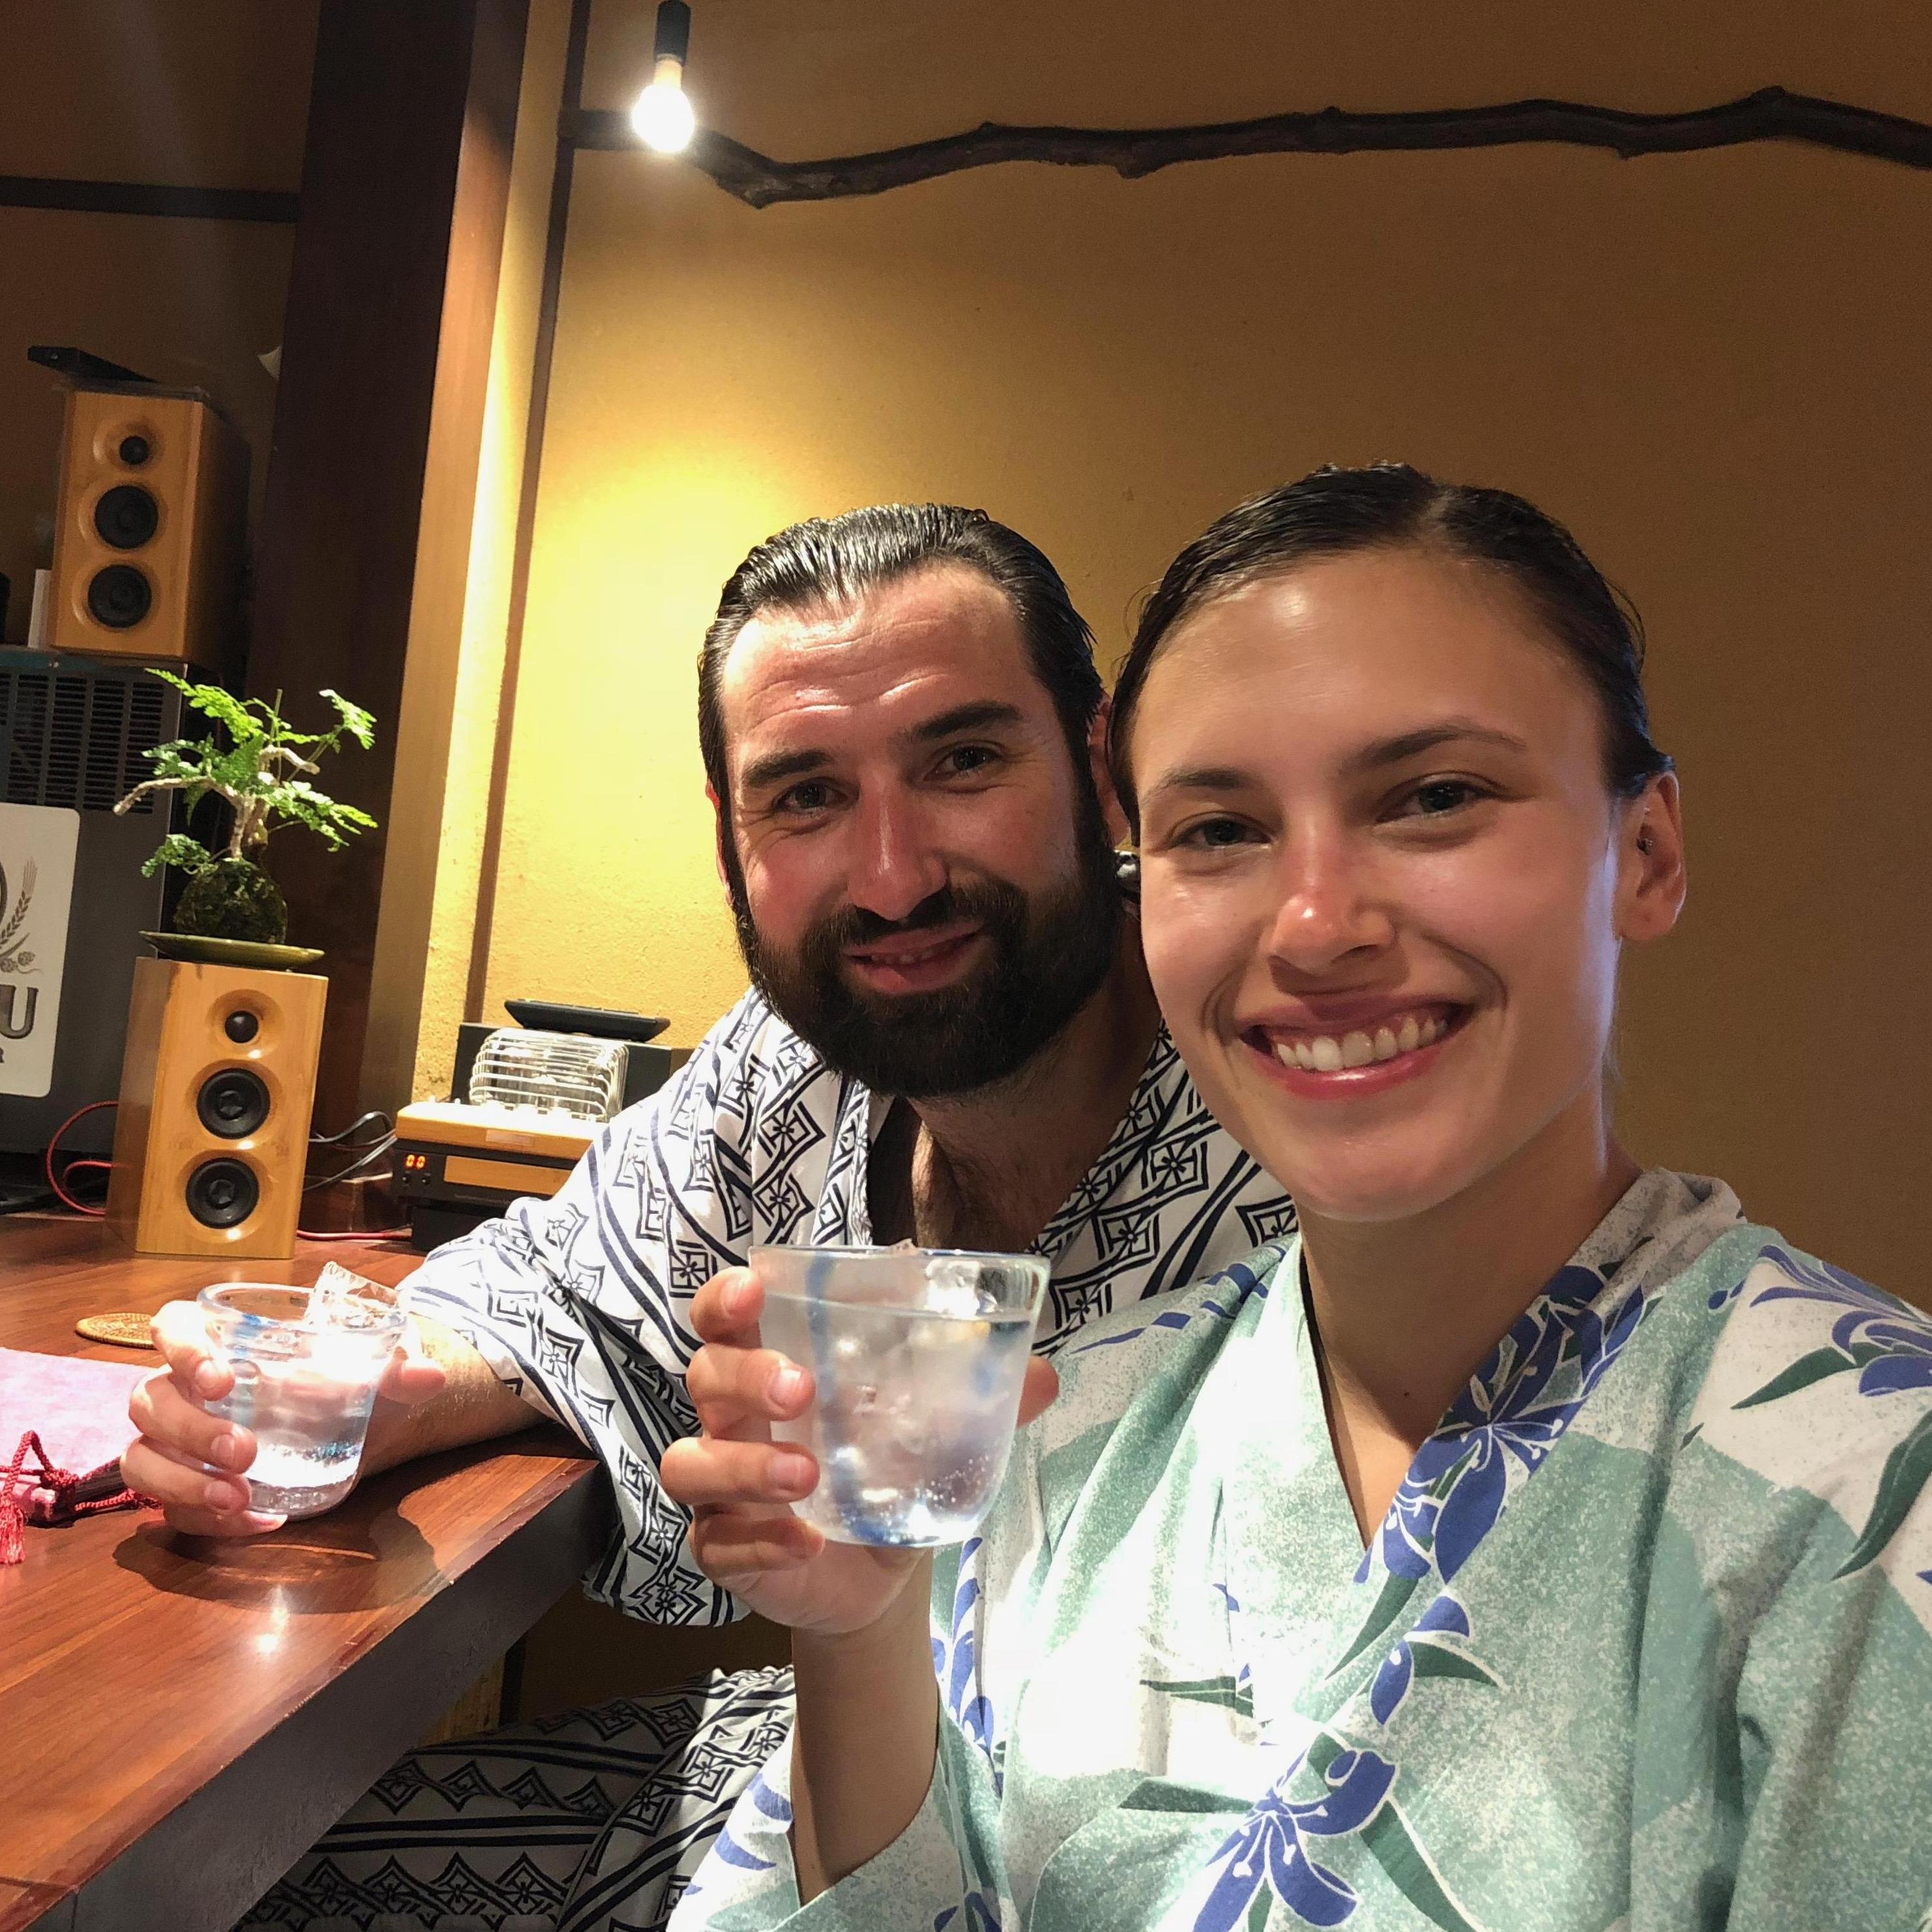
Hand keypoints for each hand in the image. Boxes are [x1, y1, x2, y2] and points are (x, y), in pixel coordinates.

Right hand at [122, 1297, 448, 1537]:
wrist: (357, 1428)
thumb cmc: (345, 1381)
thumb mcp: (373, 1371)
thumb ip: (397, 1368)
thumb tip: (430, 1376)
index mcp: (220, 1342)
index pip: (171, 1326)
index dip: (182, 1348)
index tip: (221, 1380)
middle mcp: (185, 1390)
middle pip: (149, 1400)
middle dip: (189, 1430)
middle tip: (245, 1451)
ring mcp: (178, 1443)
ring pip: (141, 1459)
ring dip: (180, 1483)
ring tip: (237, 1497)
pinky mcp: (187, 1490)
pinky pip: (172, 1511)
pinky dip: (207, 1522)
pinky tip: (260, 1521)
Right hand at [662, 1267, 1057, 1636]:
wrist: (880, 1577)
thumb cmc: (888, 1475)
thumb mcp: (932, 1432)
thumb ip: (979, 1400)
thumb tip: (1044, 1372)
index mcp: (773, 1368)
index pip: (725, 1319)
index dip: (726, 1298)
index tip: (754, 1288)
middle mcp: (736, 1421)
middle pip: (706, 1377)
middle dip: (746, 1375)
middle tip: (801, 1387)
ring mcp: (720, 1488)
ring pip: (692, 1463)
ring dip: (747, 1465)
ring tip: (807, 1474)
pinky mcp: (723, 1548)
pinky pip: (719, 1542)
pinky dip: (763, 1539)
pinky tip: (806, 1543)